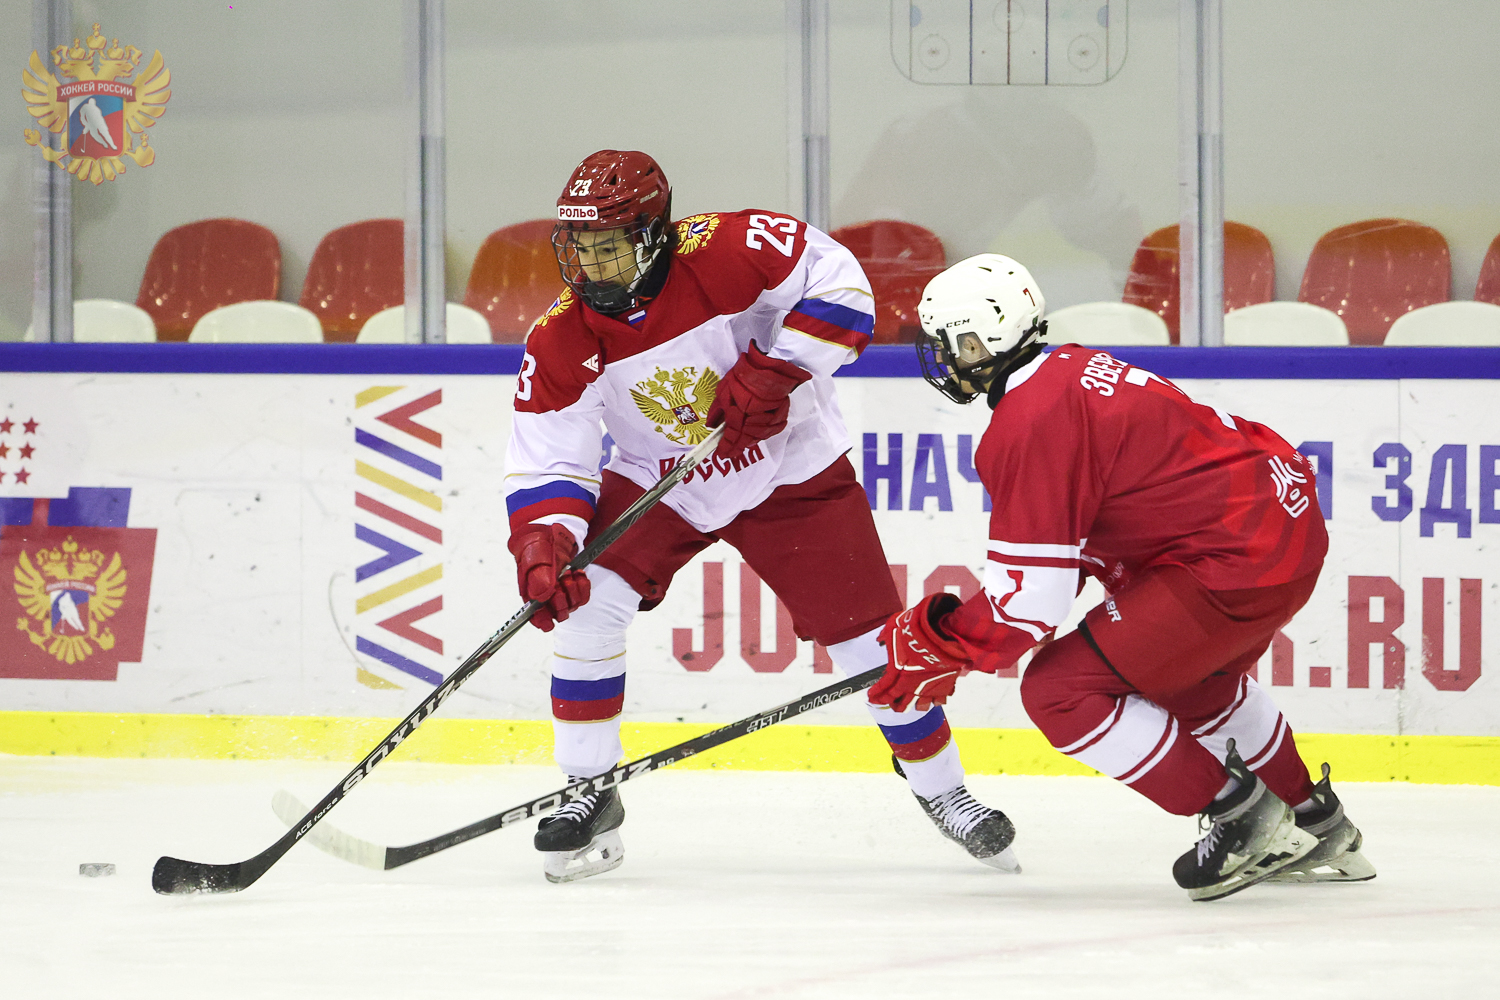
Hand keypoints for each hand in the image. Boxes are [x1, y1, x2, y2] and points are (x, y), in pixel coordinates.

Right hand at [507, 523, 590, 631]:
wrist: (552, 531)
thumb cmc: (538, 545)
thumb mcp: (536, 557)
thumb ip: (538, 578)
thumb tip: (541, 597)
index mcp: (531, 593)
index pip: (536, 617)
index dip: (542, 622)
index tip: (549, 624)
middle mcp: (545, 596)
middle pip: (558, 613)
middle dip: (563, 598)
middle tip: (561, 580)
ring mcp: (560, 592)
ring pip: (572, 605)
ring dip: (573, 588)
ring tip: (568, 572)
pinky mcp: (573, 586)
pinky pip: (583, 596)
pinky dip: (583, 585)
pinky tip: (577, 573)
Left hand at [706, 342, 811, 458]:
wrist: (770, 364)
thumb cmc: (745, 374)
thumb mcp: (724, 390)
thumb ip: (718, 410)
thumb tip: (713, 425)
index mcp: (740, 412)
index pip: (732, 436)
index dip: (726, 447)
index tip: (721, 454)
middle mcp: (756, 417)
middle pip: (746, 439)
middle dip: (737, 447)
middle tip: (731, 452)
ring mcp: (770, 416)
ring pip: (759, 436)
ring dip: (750, 440)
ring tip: (742, 442)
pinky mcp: (781, 413)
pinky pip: (772, 430)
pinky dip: (764, 433)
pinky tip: (758, 432)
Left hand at [870, 593, 970, 712]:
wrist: (940, 631)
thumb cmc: (916, 629)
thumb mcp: (893, 627)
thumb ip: (885, 635)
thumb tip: (880, 637)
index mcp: (897, 672)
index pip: (884, 688)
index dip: (877, 695)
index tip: (872, 697)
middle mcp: (912, 683)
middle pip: (900, 702)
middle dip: (893, 704)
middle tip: (889, 703)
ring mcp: (929, 686)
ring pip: (920, 705)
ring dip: (913, 705)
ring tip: (910, 705)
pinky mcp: (945, 684)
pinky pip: (939, 699)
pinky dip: (935, 700)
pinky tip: (932, 699)